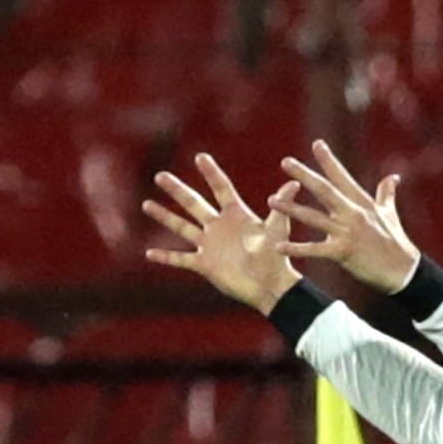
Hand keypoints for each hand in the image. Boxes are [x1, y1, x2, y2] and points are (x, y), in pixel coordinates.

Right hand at [143, 153, 298, 313]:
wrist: (271, 286)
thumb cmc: (276, 257)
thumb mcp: (277, 228)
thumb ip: (281, 206)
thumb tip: (295, 184)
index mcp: (235, 215)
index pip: (221, 189)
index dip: (211, 173)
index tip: (201, 157)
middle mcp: (218, 227)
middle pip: (193, 204)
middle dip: (177, 190)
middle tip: (160, 176)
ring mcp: (209, 245)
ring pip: (182, 227)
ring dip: (164, 216)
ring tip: (147, 204)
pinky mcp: (205, 264)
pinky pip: (180, 259)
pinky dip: (165, 257)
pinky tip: (148, 254)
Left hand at [272, 140, 422, 295]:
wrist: (404, 271)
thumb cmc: (397, 244)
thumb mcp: (390, 215)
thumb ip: (387, 194)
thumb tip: (393, 177)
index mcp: (362, 203)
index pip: (342, 178)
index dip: (329, 161)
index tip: (316, 144)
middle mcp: (353, 214)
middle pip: (324, 190)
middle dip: (304, 175)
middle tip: (286, 161)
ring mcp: (347, 232)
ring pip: (314, 217)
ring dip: (291, 209)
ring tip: (272, 201)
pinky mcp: (343, 252)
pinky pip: (315, 249)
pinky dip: (296, 248)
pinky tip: (278, 247)